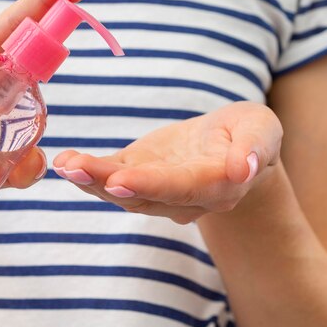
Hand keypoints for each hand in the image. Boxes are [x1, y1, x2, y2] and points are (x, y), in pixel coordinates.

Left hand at [52, 101, 282, 223]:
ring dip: (89, 179)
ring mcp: (156, 189)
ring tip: (64, 163)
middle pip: (142, 195)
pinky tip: (66, 161)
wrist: (231, 146)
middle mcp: (182, 197)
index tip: (120, 180)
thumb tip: (243, 168)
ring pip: (120, 192)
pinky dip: (88, 171)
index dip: (150, 185)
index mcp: (215, 185)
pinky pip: (111, 177)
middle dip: (105, 183)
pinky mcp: (138, 174)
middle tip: (75, 169)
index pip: (181, 188)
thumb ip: (256, 147)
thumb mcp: (262, 129)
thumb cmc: (249, 134)